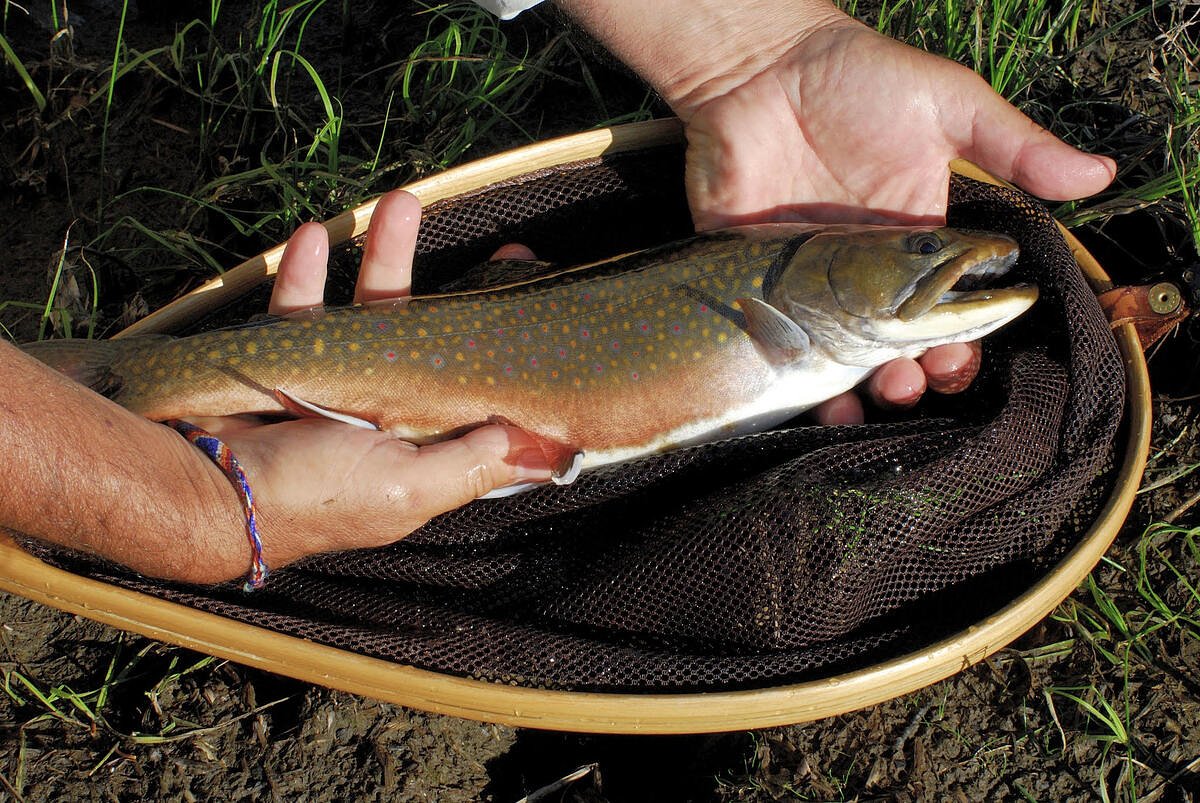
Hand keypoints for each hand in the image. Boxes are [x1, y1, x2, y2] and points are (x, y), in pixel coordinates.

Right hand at [187, 191, 552, 570]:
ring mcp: (335, 382)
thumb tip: (552, 452)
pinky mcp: (285, 359)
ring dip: (386, 254)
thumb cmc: (318, 496)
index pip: (478, 397)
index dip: (511, 361)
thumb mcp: (410, 488)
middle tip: (511, 249)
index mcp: (421, 443)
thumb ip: (475, 464)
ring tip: (402, 201)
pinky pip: (299, 307)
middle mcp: (384, 410)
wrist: (211, 493)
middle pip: (435, 341)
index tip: (541, 319)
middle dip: (468, 295)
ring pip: (370, 309)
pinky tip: (311, 235)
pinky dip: (303, 272)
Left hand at [669, 14, 1114, 422]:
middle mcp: (864, 273)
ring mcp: (809, 282)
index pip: (945, 309)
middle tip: (918, 379)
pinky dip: (791, 378)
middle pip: (894, 345)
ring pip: (838, 357)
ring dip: (861, 388)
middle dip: (915, 373)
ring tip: (877, 393)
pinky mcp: (756, 282)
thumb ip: (1015, 147)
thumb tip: (1100, 177)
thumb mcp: (948, 104)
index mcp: (916, 241)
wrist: (760, 69)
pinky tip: (813, 399)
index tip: (959, 357)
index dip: (957, 340)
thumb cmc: (858, 80)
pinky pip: (775, 344)